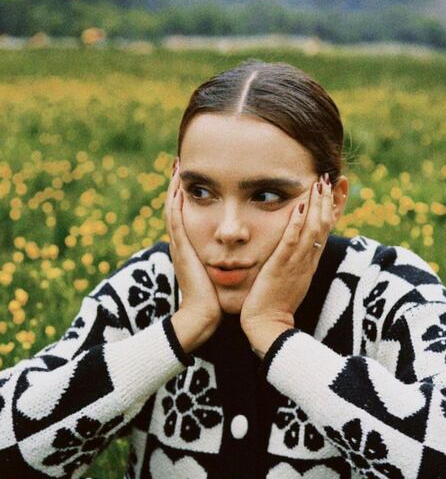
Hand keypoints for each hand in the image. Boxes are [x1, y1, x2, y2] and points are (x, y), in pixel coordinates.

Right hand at [166, 159, 221, 348]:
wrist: (203, 317)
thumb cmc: (215, 299)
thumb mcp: (219, 272)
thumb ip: (224, 259)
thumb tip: (238, 249)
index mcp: (193, 247)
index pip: (189, 214)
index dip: (190, 195)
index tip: (193, 175)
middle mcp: (183, 244)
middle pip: (177, 207)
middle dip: (177, 185)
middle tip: (177, 161)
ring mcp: (180, 247)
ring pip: (174, 210)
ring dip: (173, 188)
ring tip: (175, 166)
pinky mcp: (181, 253)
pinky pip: (176, 223)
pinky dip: (175, 205)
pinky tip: (176, 189)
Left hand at [240, 173, 334, 347]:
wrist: (269, 326)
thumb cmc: (275, 304)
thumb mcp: (290, 278)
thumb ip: (294, 261)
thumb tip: (295, 246)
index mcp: (311, 261)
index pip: (326, 228)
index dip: (334, 207)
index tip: (338, 187)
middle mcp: (309, 260)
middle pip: (325, 225)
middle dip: (329, 199)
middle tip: (330, 176)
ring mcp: (298, 264)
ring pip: (313, 229)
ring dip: (317, 204)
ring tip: (318, 182)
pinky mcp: (282, 268)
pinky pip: (292, 242)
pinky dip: (296, 222)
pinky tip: (298, 205)